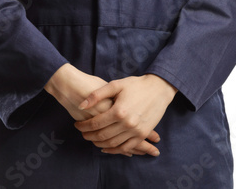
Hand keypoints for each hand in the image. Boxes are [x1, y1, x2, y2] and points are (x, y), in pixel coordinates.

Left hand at [44, 64, 159, 156]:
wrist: (159, 89)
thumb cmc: (136, 85)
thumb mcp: (115, 85)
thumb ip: (97, 95)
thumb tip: (81, 106)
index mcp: (118, 111)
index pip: (95, 124)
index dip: (84, 126)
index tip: (77, 125)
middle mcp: (127, 123)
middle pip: (102, 136)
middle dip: (89, 136)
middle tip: (82, 134)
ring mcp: (136, 131)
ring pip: (113, 144)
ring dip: (99, 144)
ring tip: (92, 140)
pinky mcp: (142, 134)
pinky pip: (126, 147)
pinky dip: (115, 150)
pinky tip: (106, 147)